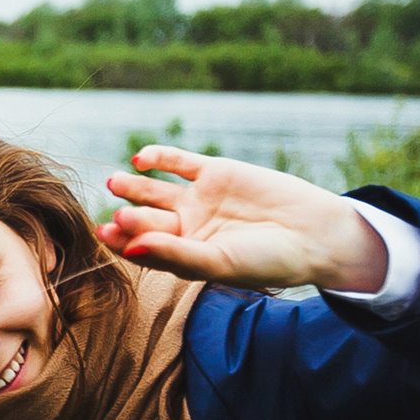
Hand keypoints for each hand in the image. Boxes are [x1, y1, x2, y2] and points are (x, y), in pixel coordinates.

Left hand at [98, 147, 385, 291]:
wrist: (313, 233)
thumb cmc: (267, 260)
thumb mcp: (218, 262)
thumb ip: (174, 254)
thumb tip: (130, 248)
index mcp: (185, 256)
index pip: (144, 248)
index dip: (123, 242)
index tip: (106, 236)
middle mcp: (187, 227)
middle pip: (146, 220)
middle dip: (130, 218)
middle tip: (118, 216)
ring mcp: (198, 198)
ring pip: (154, 191)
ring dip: (133, 186)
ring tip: (115, 182)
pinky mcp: (214, 172)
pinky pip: (179, 163)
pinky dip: (159, 158)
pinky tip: (142, 158)